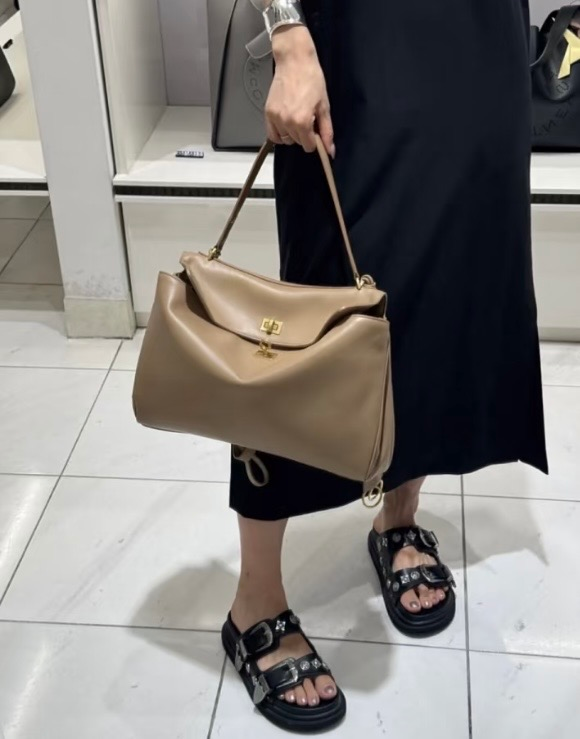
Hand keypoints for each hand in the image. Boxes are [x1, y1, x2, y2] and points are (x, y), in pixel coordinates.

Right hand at [265, 26, 334, 156]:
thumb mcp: (324, 106)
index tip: (315, 128)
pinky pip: (272, 134)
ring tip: (296, 117)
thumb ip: (326, 131)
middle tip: (307, 117)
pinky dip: (279, 133)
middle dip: (304, 135)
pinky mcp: (268, 113)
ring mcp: (275, 118)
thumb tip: (330, 151)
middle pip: (297, 142)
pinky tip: (286, 123)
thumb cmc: (311, 79)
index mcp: (302, 122)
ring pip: (285, 139)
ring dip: (291, 134)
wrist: (294, 61)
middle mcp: (286, 122)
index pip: (308, 146)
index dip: (314, 139)